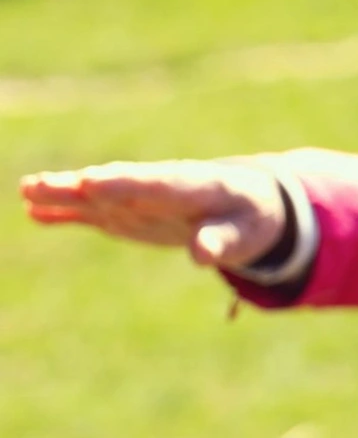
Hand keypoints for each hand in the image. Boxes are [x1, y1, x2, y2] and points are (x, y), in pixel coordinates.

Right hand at [19, 160, 287, 268]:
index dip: (124, 183)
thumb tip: (202, 256)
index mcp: (193, 186)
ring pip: (97, 195)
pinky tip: (33, 210)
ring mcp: (139, 199)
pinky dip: (68, 211)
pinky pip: (94, 211)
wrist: (246, 203)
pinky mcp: (128, 212)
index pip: (156, 184)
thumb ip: (223, 241)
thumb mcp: (247, 233)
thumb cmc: (250, 218)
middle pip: (117, 185)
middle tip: (44, 184)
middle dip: (82, 186)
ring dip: (63, 193)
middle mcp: (158, 187)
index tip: (92, 182)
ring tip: (27, 190)